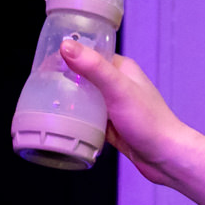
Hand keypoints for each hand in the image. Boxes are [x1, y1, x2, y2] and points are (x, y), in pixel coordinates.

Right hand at [60, 40, 204, 204]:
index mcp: (122, 69)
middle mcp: (118, 85)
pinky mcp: (111, 125)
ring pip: (83, 99)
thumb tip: (67, 46)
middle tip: (39, 85)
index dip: (67, 55)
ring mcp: (114, 106)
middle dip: (62, 79)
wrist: (166, 158)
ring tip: (44, 103)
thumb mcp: (118, 90)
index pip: (89, 53)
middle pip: (82, 76)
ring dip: (67, 101)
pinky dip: (75, 119)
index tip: (44, 62)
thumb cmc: (149, 123)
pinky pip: (87, 118)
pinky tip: (61, 123)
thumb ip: (94, 68)